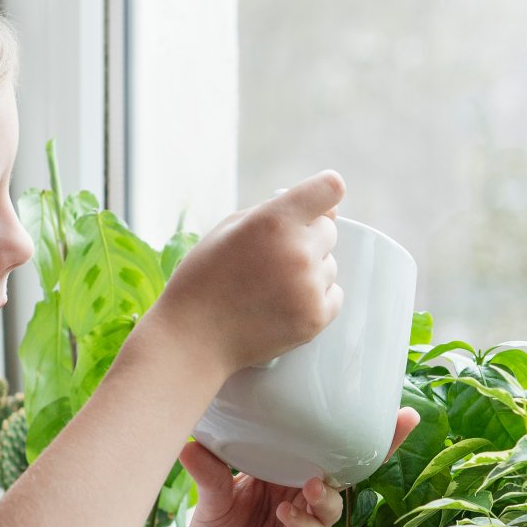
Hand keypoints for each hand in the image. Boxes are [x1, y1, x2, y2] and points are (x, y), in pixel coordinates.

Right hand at [149, 171, 345, 376]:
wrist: (193, 338)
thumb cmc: (205, 278)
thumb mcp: (229, 228)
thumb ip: (276, 210)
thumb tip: (330, 211)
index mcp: (274, 220)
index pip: (329, 189)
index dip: (326, 193)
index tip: (320, 203)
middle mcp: (298, 251)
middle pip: (329, 231)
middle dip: (307, 239)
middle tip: (272, 259)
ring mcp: (309, 287)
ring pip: (330, 266)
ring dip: (309, 272)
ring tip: (270, 287)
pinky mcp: (315, 319)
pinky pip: (333, 296)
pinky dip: (314, 299)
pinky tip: (282, 304)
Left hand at [174, 407, 421, 526]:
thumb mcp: (209, 501)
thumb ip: (209, 474)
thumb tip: (191, 443)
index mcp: (284, 469)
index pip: (322, 440)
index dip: (351, 422)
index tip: (377, 398)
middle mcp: (302, 492)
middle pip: (347, 466)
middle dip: (377, 447)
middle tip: (399, 422)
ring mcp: (308, 523)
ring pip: (335, 501)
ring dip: (327, 491)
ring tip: (312, 484)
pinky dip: (305, 524)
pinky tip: (286, 515)